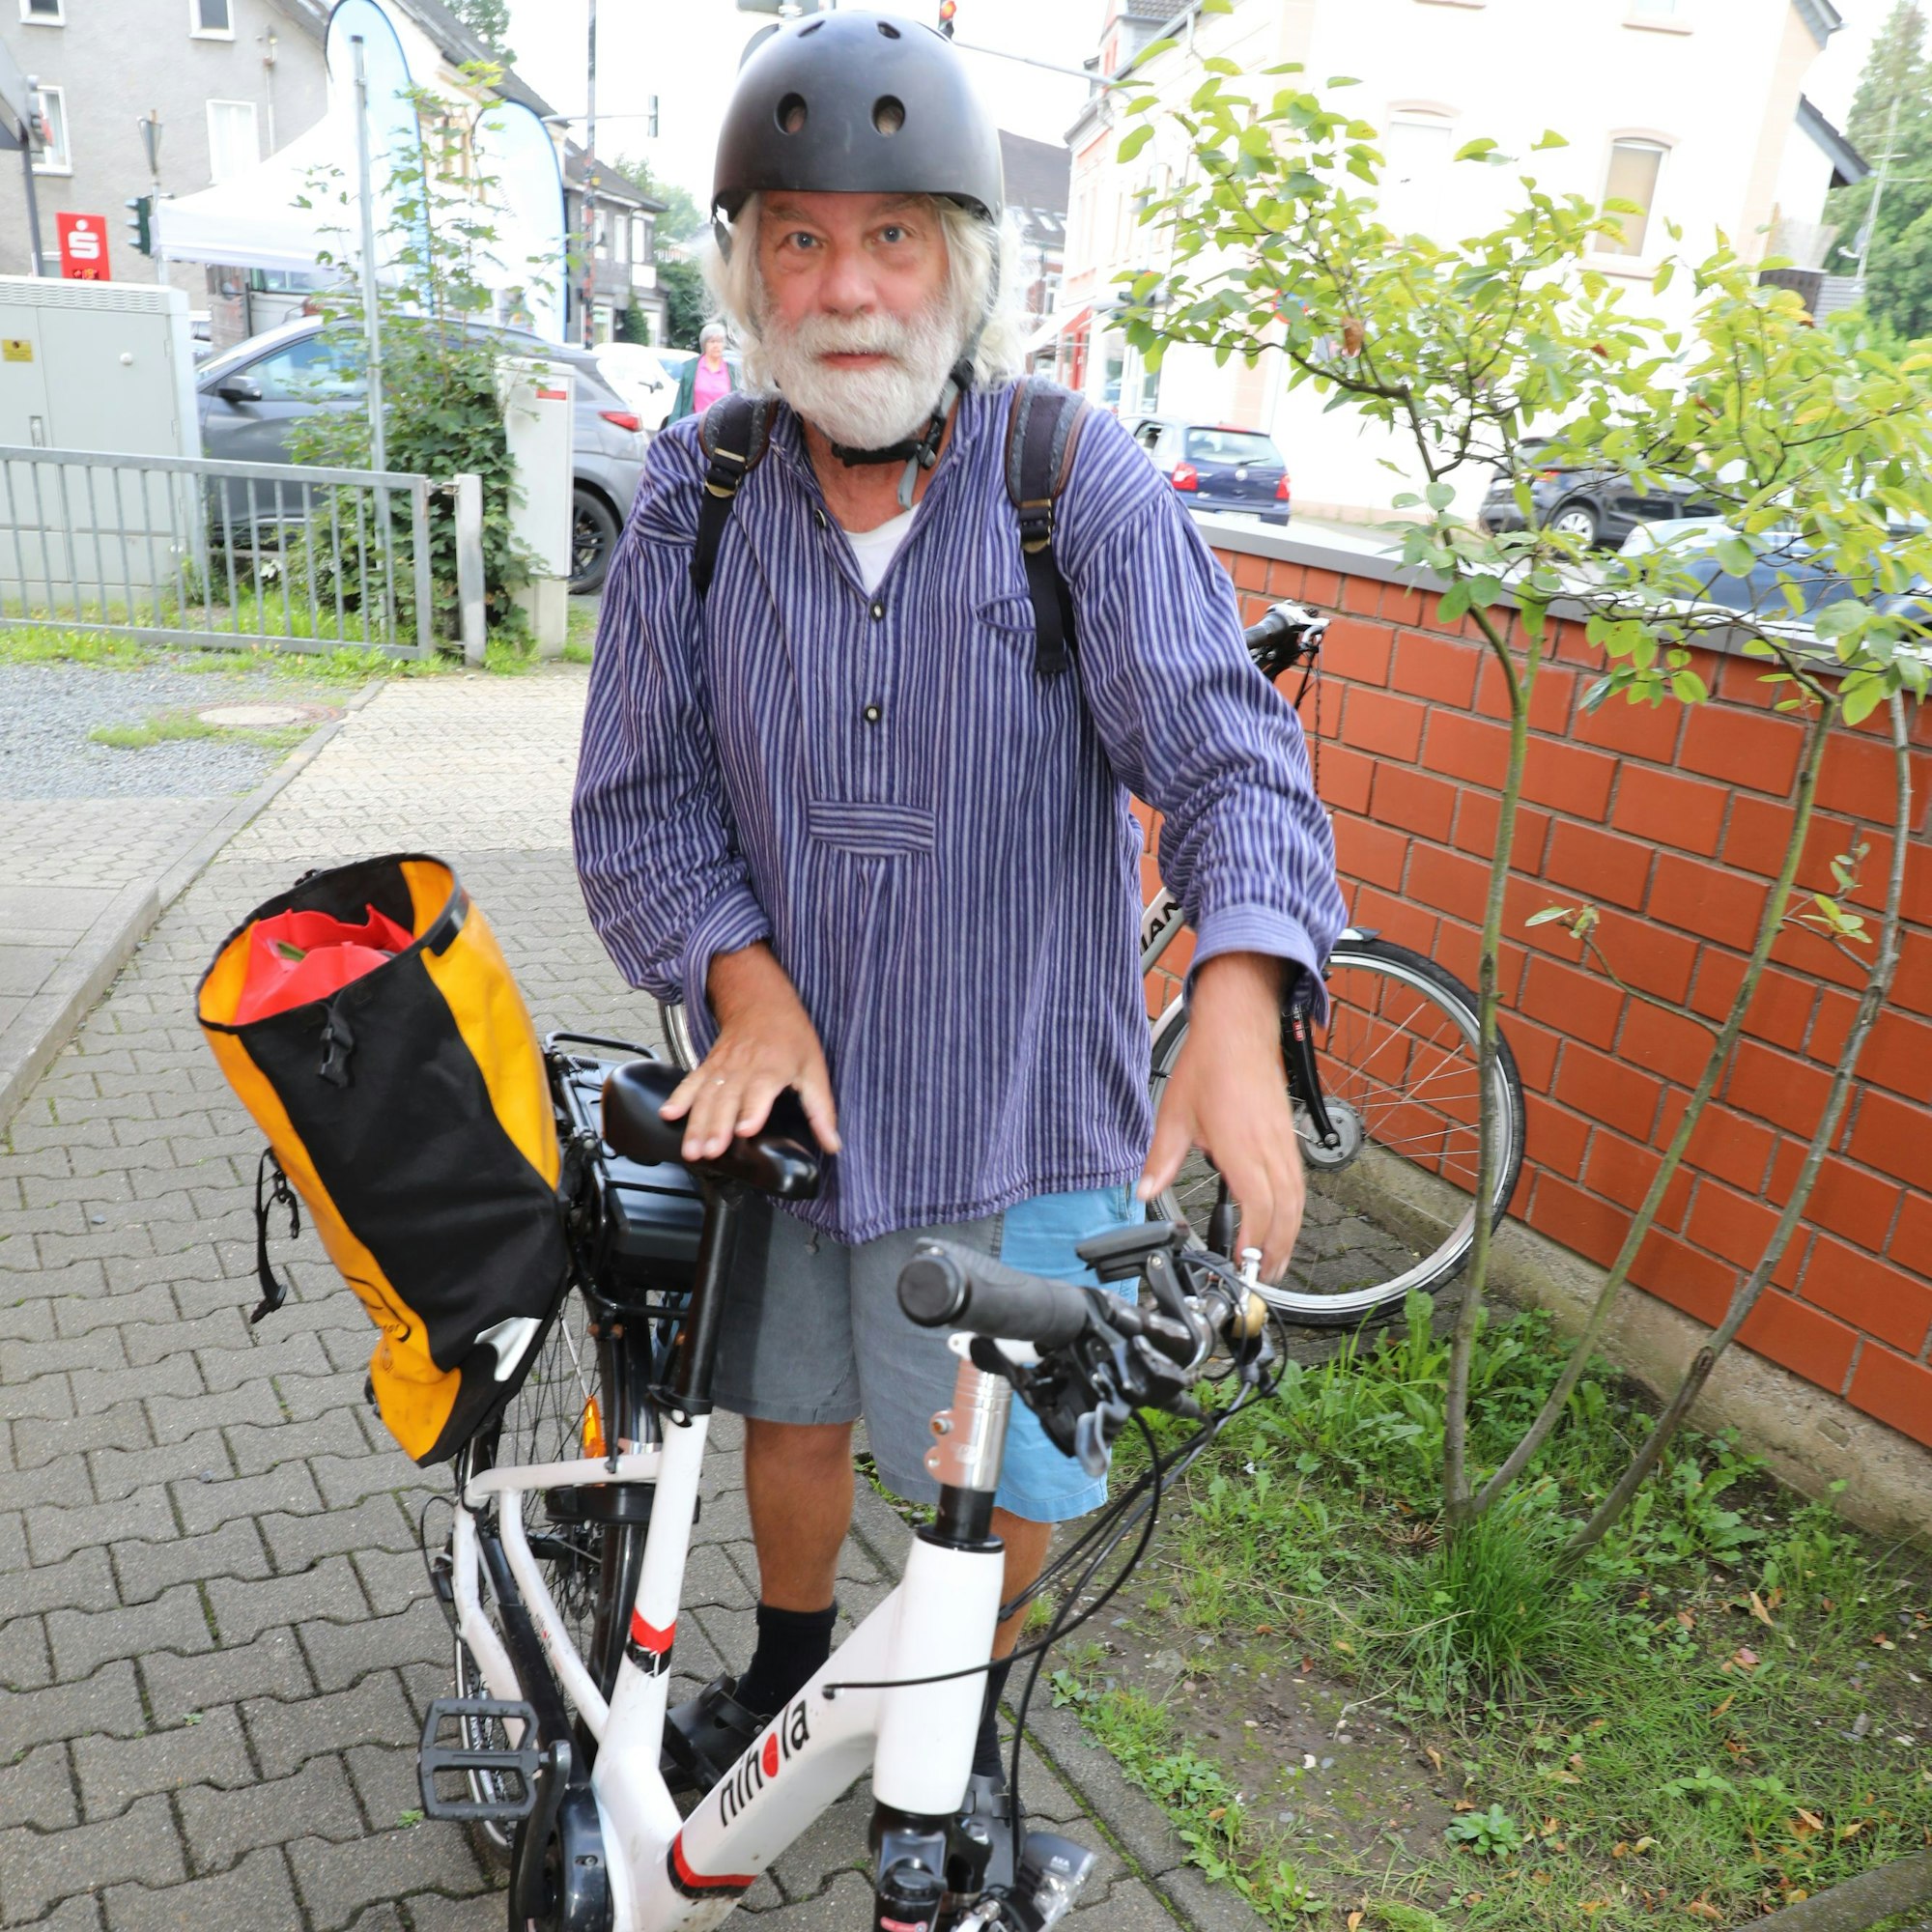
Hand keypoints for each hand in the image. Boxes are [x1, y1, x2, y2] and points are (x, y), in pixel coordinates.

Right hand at [660, 943, 841, 1160]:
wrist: (761, 1002)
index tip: (744, 1131)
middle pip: (727, 1099)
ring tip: (690, 1150)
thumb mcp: (814, 1068)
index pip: (760, 1091)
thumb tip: (832, 1144)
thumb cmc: (791, 1037)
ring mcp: (722, 1067)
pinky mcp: (708, 1066)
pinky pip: (690, 1083)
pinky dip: (678, 1098)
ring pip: (706, 1097)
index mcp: (772, 1068)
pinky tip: (668, 1115)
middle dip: (716, 1127)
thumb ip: (821, 1109)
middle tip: (708, 1153)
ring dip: (696, 1124)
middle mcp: (743, 1068)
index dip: (752, 1111)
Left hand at [1138, 952, 1304, 1276]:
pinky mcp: (1287, 1136)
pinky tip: (1283, 1221)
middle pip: (1285, 1211)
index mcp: (1242, 1146)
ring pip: (1297, 1199)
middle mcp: (1269, 1148)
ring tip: (1275, 1262)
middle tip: (1262, 1278)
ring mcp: (1283, 1142)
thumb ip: (1161, 1159)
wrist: (1239, 1028)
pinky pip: (1298, 1181)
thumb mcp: (1174, 1114)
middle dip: (1276, 1249)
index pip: (1258, 1206)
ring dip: (1289, 1234)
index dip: (1254, 1241)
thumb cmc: (1208, 1066)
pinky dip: (1293, 1209)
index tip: (1243, 1264)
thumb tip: (1143, 1191)